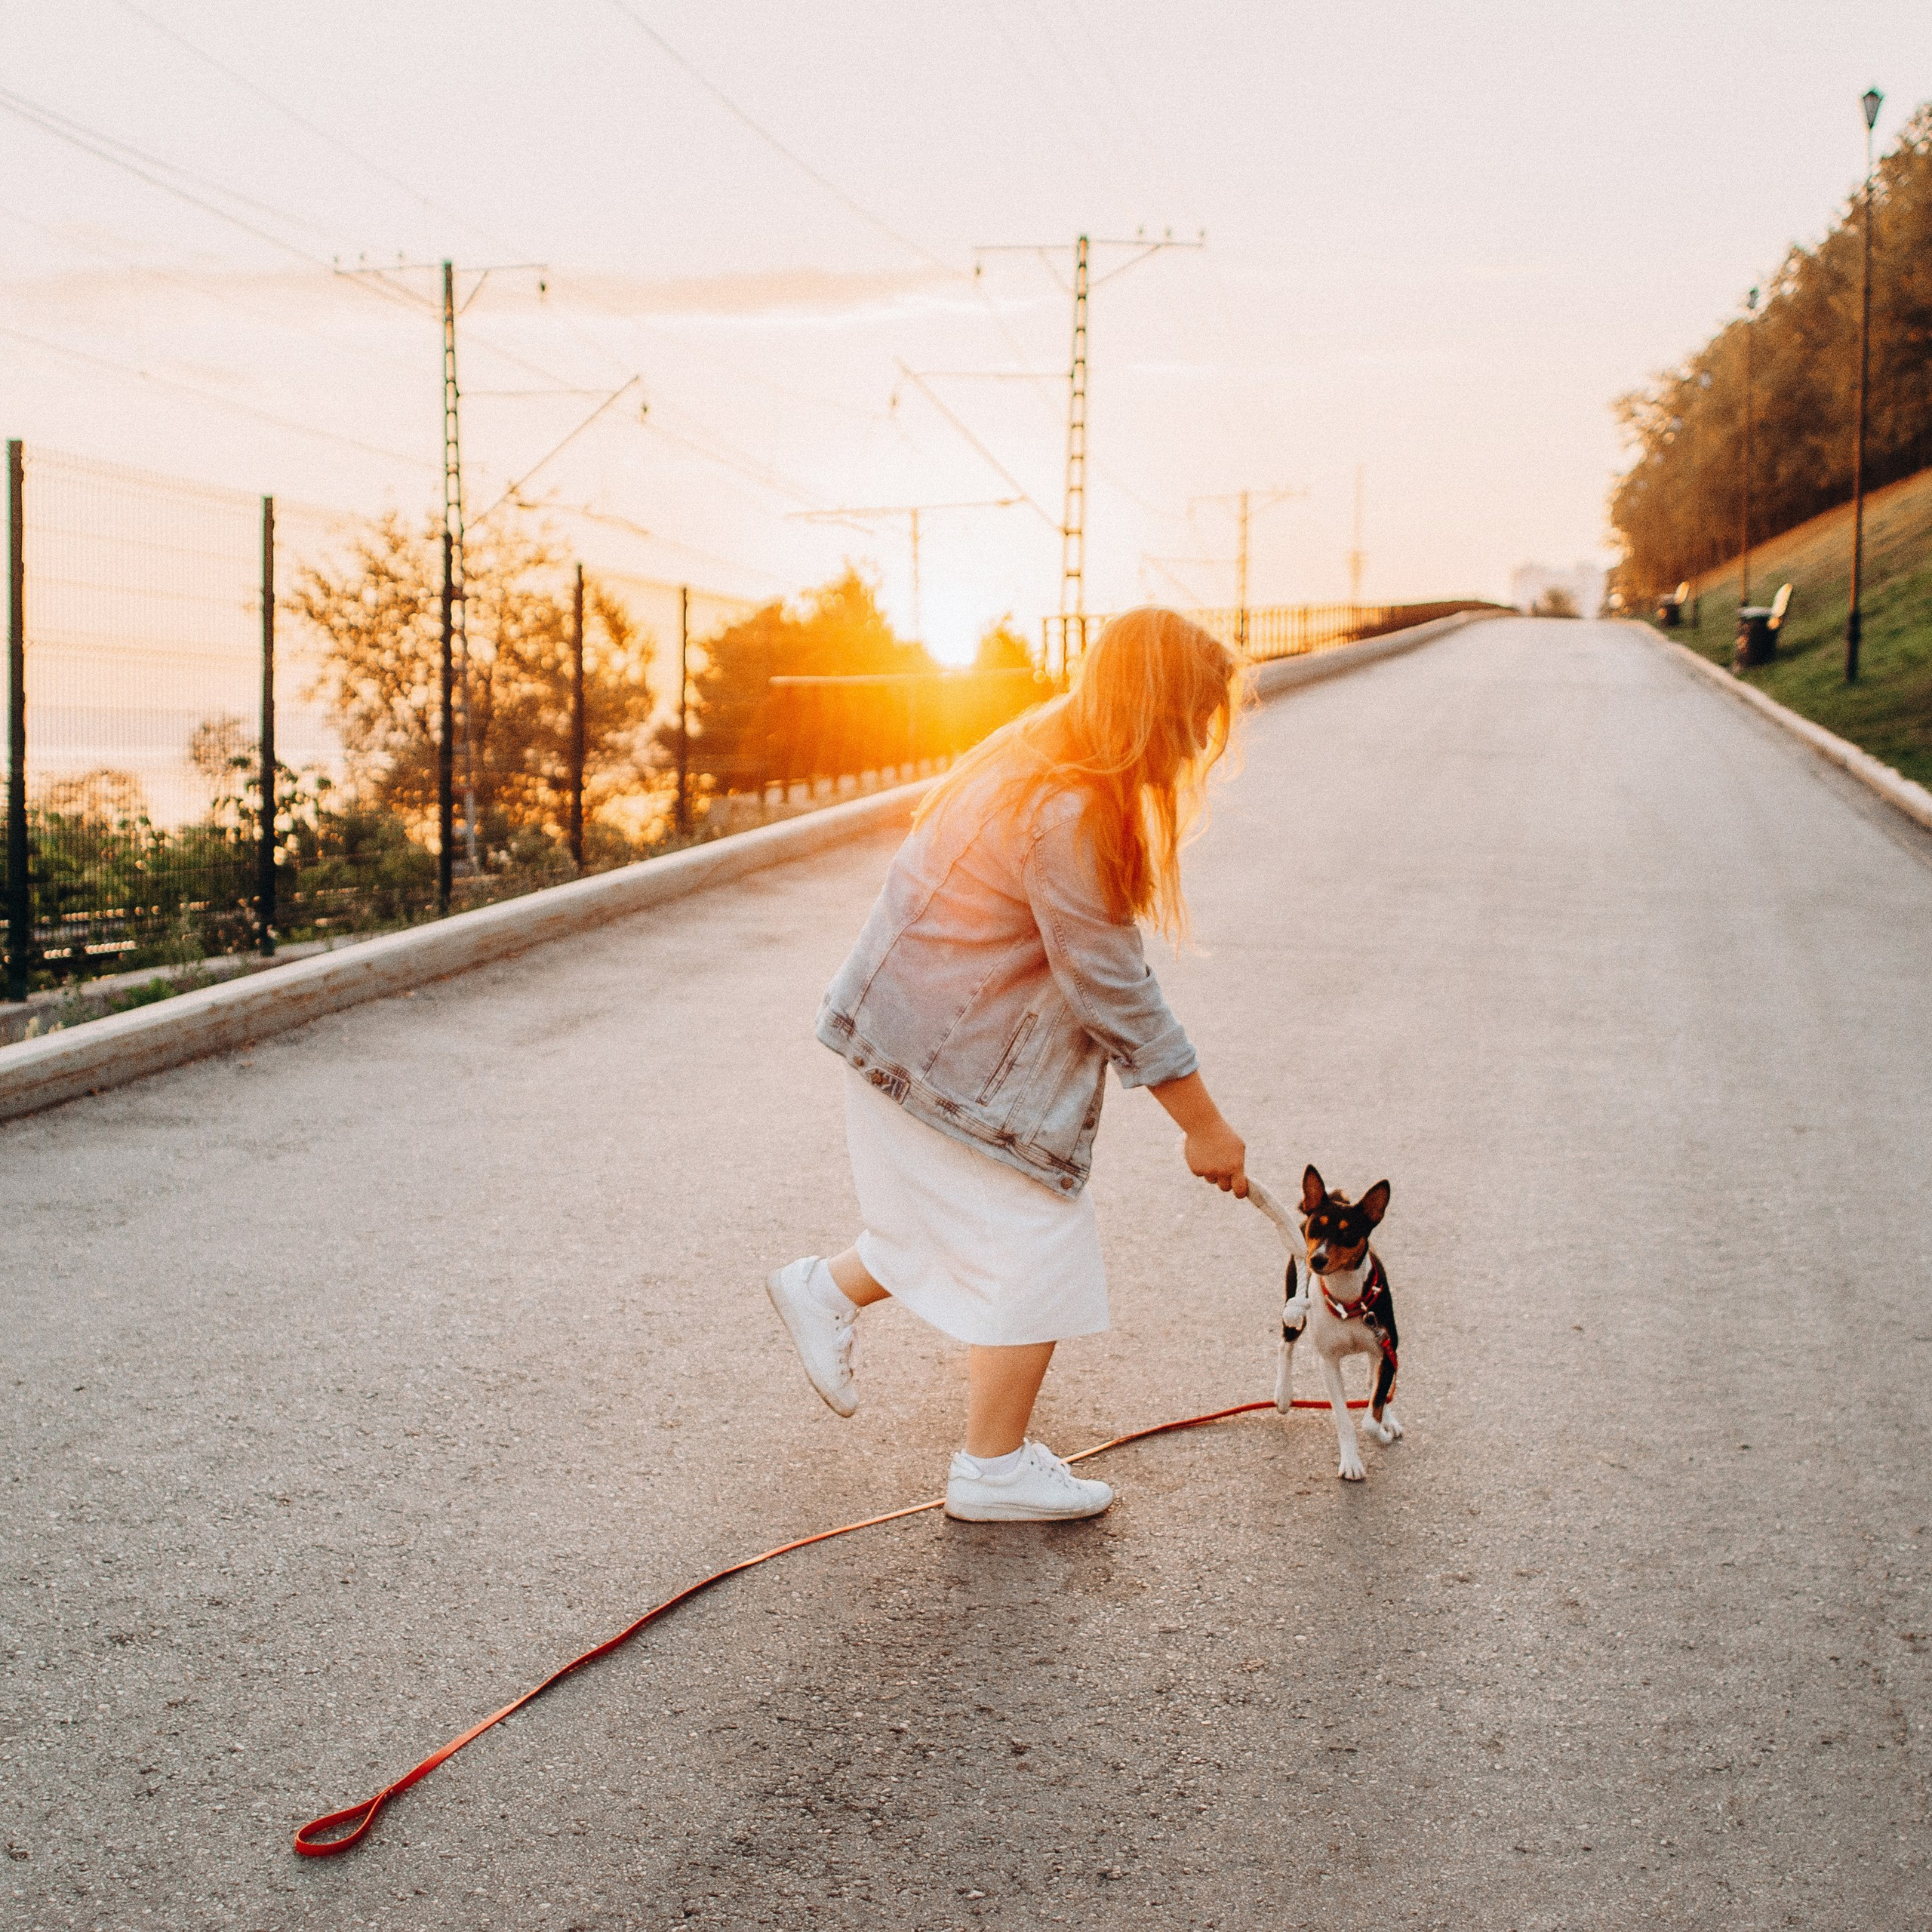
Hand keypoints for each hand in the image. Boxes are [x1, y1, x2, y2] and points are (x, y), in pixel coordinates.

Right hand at [1148, 1069, 1248, 1198]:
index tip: (1239, 1193)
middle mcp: (1222, 1171)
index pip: (1239, 1189)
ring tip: (1211, 1156)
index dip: (1240, 1193)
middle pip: (1224, 1188)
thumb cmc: (1224, 1134)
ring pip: (1211, 1180)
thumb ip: (1239, 1164)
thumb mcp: (1238, 1147)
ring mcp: (1208, 1171)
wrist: (1203, 1125)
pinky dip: (1201, 1167)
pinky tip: (1202, 1154)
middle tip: (1223, 1172)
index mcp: (1235, 1166)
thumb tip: (1241, 1178)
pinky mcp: (1196, 1169)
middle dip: (1225, 1182)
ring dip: (1212, 1172)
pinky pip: (1201, 1174)